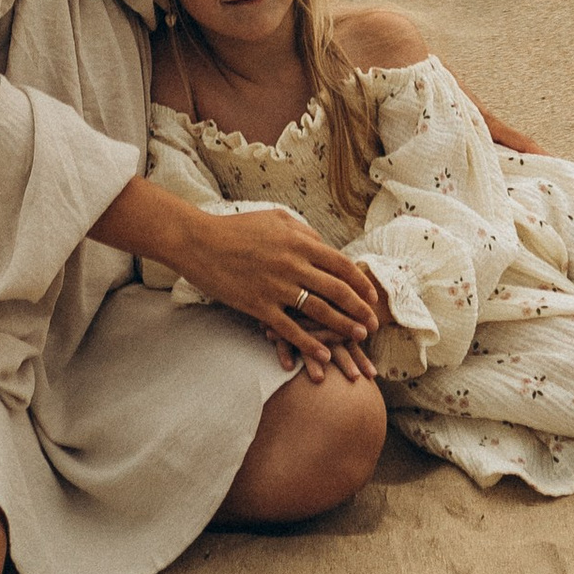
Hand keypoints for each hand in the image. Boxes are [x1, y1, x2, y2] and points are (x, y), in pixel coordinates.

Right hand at [171, 205, 383, 356]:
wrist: (199, 242)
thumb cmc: (237, 228)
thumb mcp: (275, 219)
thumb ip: (303, 232)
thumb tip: (324, 245)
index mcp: (299, 242)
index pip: (341, 265)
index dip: (361, 283)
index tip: (372, 297)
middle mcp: (293, 265)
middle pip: (337, 290)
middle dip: (360, 309)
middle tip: (374, 325)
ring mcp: (276, 287)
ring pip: (319, 311)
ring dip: (343, 327)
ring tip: (358, 338)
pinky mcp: (259, 306)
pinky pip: (290, 329)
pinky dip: (308, 344)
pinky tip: (322, 355)